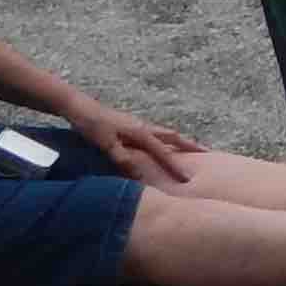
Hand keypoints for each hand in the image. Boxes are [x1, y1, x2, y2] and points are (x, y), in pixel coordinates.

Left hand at [60, 98, 200, 189]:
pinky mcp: (131, 126)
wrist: (77, 106)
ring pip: (166, 134)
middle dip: (191, 146)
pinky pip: (156, 134)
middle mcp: (144, 127)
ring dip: (181, 142)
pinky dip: (167, 140)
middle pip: (174, 137)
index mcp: (140, 132)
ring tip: (193, 150)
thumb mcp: (105, 144)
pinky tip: (163, 146)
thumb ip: (123, 159)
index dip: (176, 166)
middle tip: (209, 154)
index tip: (189, 180)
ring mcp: (138, 125)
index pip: (164, 152)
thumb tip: (141, 176)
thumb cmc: (90, 124)